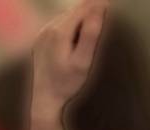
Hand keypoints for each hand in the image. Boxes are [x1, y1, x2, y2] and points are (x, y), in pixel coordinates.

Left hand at [30, 0, 109, 118]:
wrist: (45, 101)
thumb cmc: (66, 84)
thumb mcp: (83, 62)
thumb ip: (90, 33)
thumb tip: (100, 6)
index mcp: (58, 32)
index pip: (84, 7)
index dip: (99, 8)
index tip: (109, 12)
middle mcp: (47, 29)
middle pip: (75, 11)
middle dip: (89, 16)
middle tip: (97, 33)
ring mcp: (41, 34)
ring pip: (67, 17)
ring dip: (79, 23)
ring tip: (83, 43)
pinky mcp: (39, 40)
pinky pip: (59, 26)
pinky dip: (69, 30)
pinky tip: (72, 46)